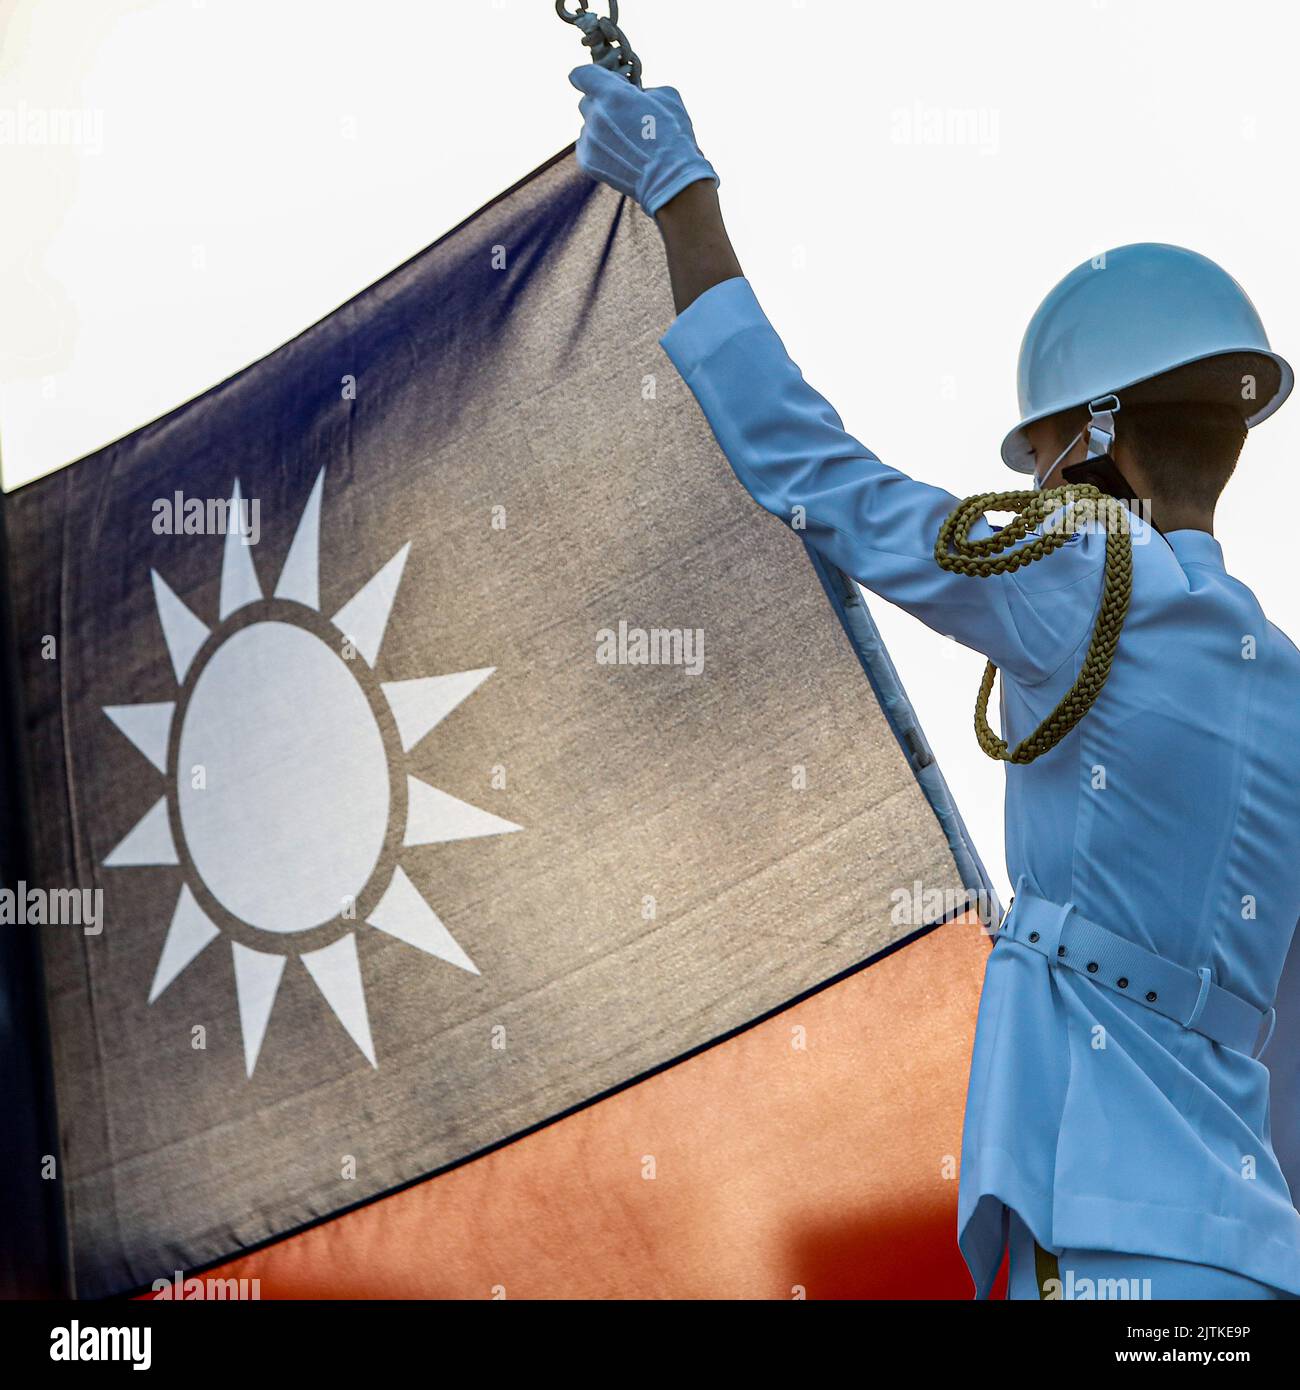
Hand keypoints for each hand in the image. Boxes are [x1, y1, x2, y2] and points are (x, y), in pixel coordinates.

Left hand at [569, 65, 718, 216]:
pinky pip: (586, 146)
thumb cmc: (673, 135)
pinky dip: (599, 148)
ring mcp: (589, 140)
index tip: (598, 83)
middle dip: (601, 105)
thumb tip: (633, 93)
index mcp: (612, 93)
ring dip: (602, 129)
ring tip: (626, 143)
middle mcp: (595, 115)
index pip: (581, 75)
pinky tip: (620, 155)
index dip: (590, 78)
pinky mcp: (587, 161)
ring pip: (588, 126)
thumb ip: (641, 88)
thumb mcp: (666, 96)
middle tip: (623, 118)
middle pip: (586, 102)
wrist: (668, 179)